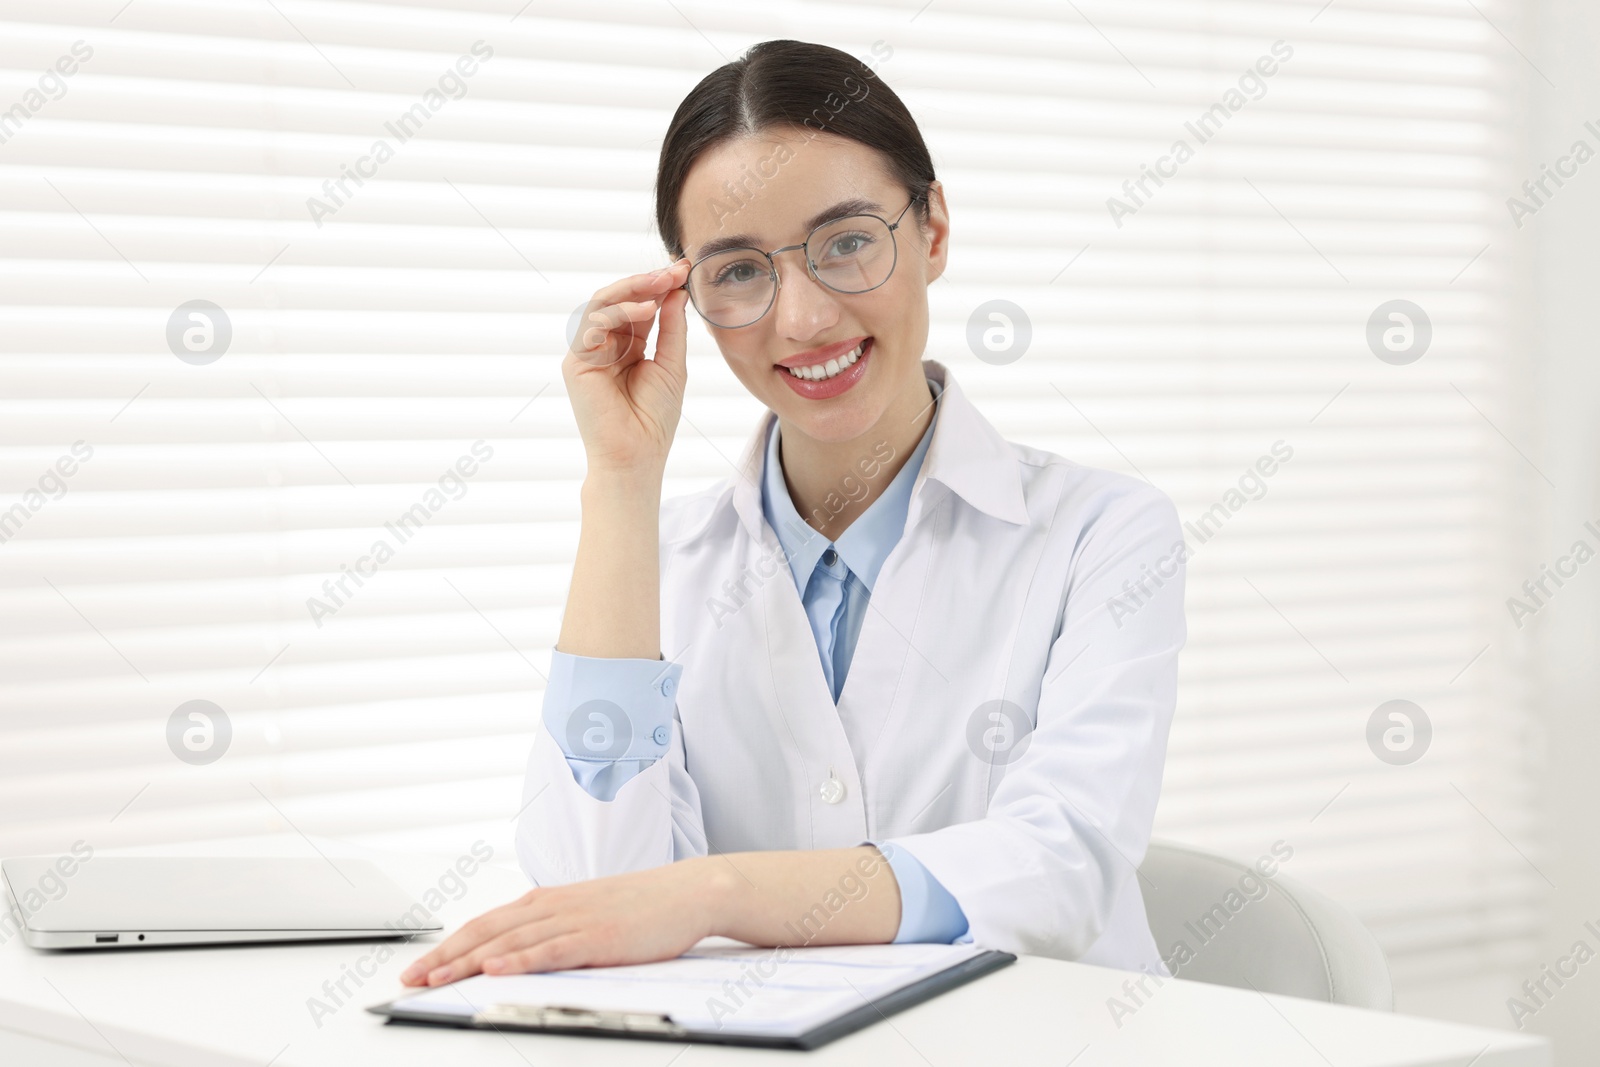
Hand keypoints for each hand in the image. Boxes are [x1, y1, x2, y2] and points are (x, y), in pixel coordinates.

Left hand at [399, 857, 723, 985]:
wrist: (688, 892)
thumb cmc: (642, 906)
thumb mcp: (587, 914)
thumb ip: (553, 929)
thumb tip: (518, 952)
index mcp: (548, 901)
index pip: (486, 923)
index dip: (449, 945)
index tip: (421, 965)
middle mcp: (553, 906)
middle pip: (486, 931)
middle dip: (444, 956)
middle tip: (411, 978)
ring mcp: (574, 920)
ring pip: (509, 941)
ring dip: (468, 961)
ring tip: (436, 978)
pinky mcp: (597, 936)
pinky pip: (550, 949)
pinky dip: (519, 960)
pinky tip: (496, 969)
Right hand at [564, 258, 691, 477]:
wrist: (637, 455)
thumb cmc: (654, 418)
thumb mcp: (673, 365)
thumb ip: (672, 328)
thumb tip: (677, 291)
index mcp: (630, 346)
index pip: (641, 306)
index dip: (661, 286)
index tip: (685, 269)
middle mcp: (606, 345)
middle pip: (620, 299)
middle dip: (648, 280)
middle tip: (674, 269)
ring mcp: (589, 352)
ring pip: (603, 304)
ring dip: (633, 289)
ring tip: (661, 284)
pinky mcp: (576, 363)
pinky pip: (592, 324)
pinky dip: (618, 312)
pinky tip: (644, 310)